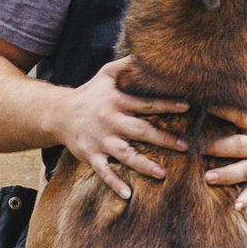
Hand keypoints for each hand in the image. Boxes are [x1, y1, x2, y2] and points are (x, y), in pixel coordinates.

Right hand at [49, 57, 185, 199]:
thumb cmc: (90, 93)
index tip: (187, 108)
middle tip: (185, 147)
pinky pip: (104, 172)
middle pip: (141, 131)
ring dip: (144, 165)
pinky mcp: (91, 156)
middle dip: (163, 139)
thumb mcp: (106, 74)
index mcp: (117, 102)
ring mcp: (100, 140)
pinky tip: (128, 195)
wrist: (59, 113)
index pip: (146, 103)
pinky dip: (114, 183)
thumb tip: (147, 52)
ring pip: (125, 154)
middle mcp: (110, 121)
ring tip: (162, 174)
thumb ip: (126, 65)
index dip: (166, 104)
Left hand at [203, 93, 246, 211]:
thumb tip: (240, 56)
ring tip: (208, 178)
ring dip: (227, 174)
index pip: (238, 113)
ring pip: (245, 169)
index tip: (200, 103)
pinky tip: (236, 207)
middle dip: (219, 146)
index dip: (221, 108)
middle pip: (239, 144)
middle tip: (197, 147)